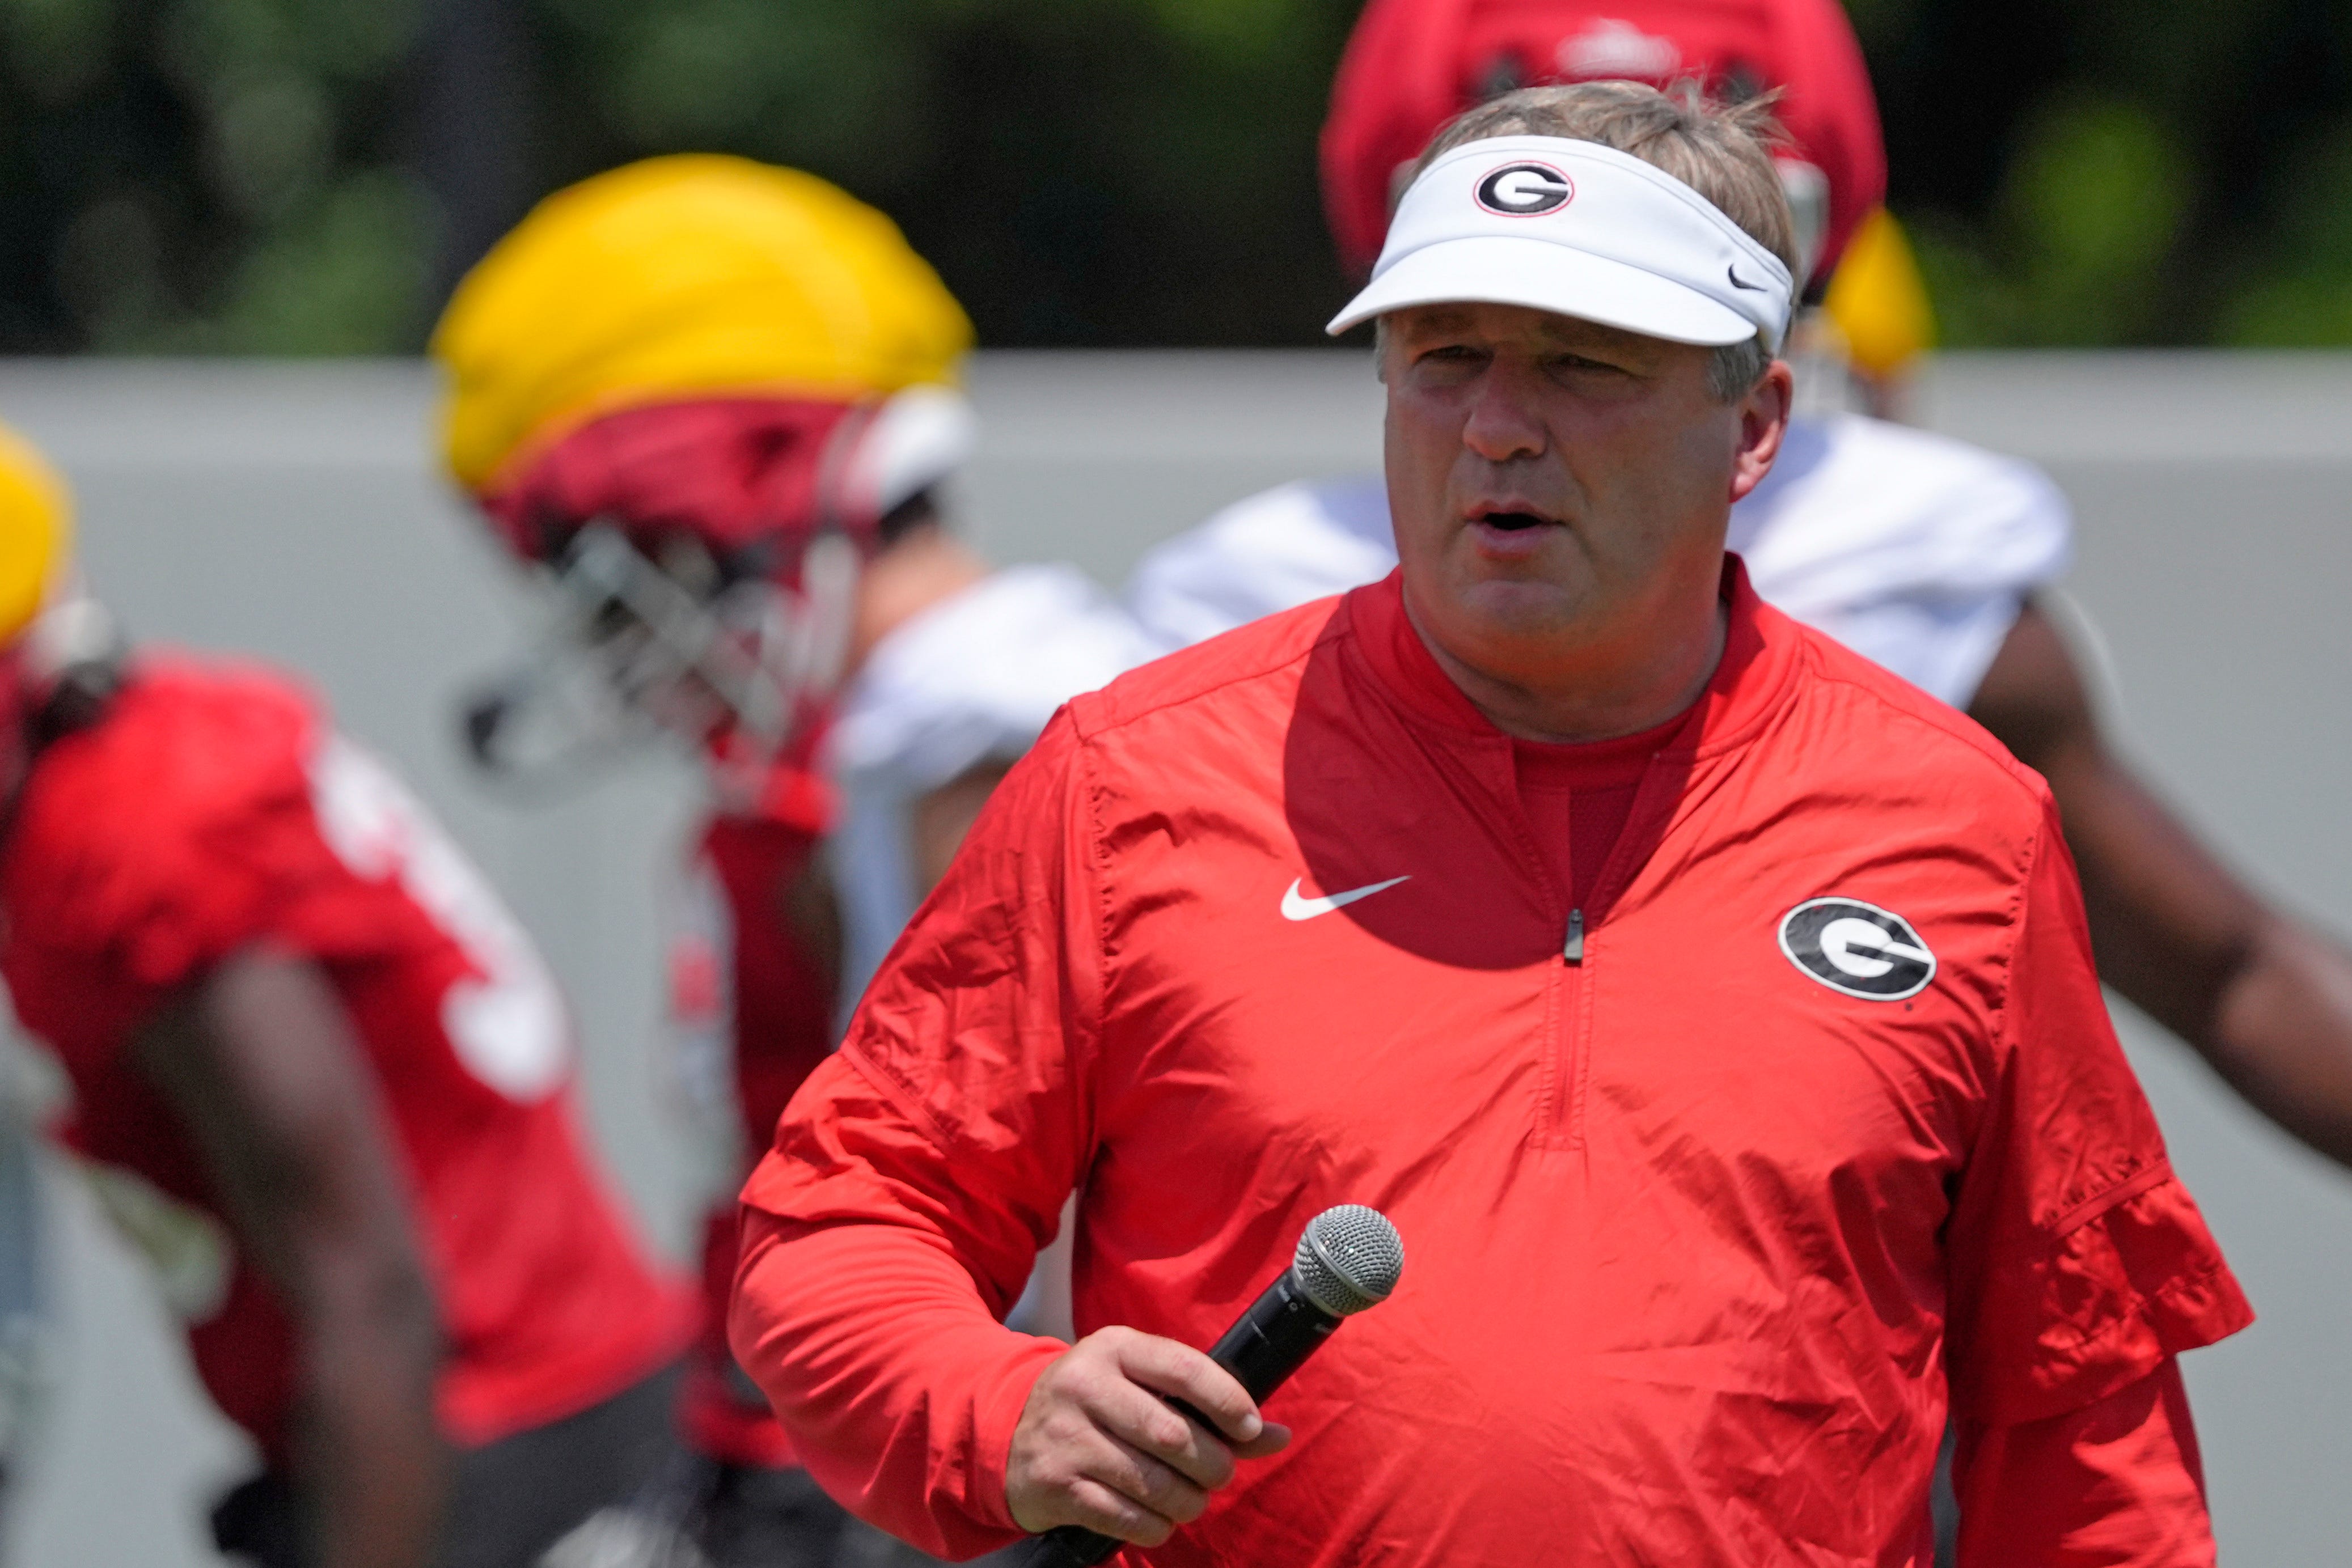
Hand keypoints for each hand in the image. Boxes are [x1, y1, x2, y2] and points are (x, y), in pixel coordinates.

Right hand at [1005, 1326, 1290, 1544]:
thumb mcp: (1143, 1385)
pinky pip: (1126, 1518)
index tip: (1249, 1428)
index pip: (1184, 1369)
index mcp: (1114, 1347)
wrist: (1007, 1434)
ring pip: (1153, 1482)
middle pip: (1173, 1434)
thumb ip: (1208, 1407)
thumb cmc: (1098, 1405)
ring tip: (1191, 1499)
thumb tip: (1278, 1435)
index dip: (1227, 1402)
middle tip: (1218, 1474)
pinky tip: (1159, 1519)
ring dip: (1188, 1501)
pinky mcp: (1055, 1485)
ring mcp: (1066, 1437)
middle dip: (1212, 1465)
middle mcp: (1085, 1386)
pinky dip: (1156, 1526)